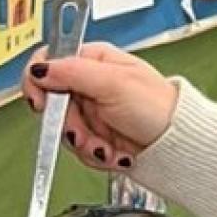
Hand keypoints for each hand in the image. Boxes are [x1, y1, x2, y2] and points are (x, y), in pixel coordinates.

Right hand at [21, 42, 178, 169]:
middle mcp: (90, 85)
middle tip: (83, 131)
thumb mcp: (114, 83)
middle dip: (69, 125)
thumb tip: (41, 68)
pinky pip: (80, 149)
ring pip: (65, 131)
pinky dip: (96, 155)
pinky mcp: (97, 136)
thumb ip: (73, 73)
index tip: (41, 102)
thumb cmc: (159, 107)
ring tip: (106, 146)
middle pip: (52, 104)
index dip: (38, 82)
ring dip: (85, 144)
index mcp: (94, 61)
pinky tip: (114, 153)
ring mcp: (92, 113)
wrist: (178, 144)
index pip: (48, 63)